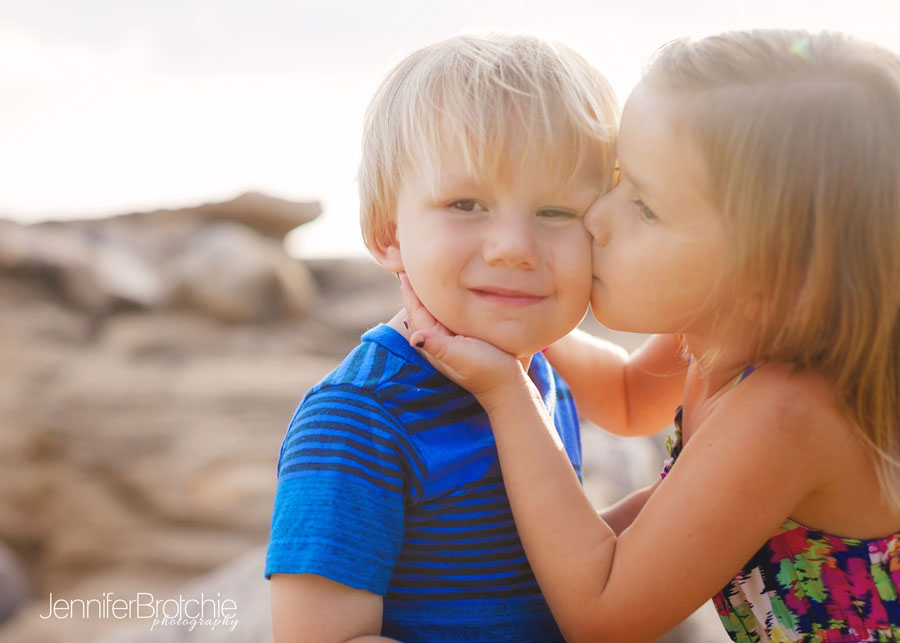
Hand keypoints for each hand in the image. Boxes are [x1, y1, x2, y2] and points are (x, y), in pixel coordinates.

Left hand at [398, 272, 530, 411]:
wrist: (507, 388)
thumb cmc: (487, 371)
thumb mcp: (462, 357)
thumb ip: (439, 347)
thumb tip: (414, 338)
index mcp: (433, 341)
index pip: (415, 310)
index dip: (409, 290)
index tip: (403, 268)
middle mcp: (437, 338)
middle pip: (420, 308)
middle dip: (414, 287)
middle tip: (408, 262)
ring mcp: (449, 338)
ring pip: (433, 309)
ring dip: (428, 293)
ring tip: (422, 271)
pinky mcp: (462, 338)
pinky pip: (447, 314)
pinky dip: (444, 300)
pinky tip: (447, 291)